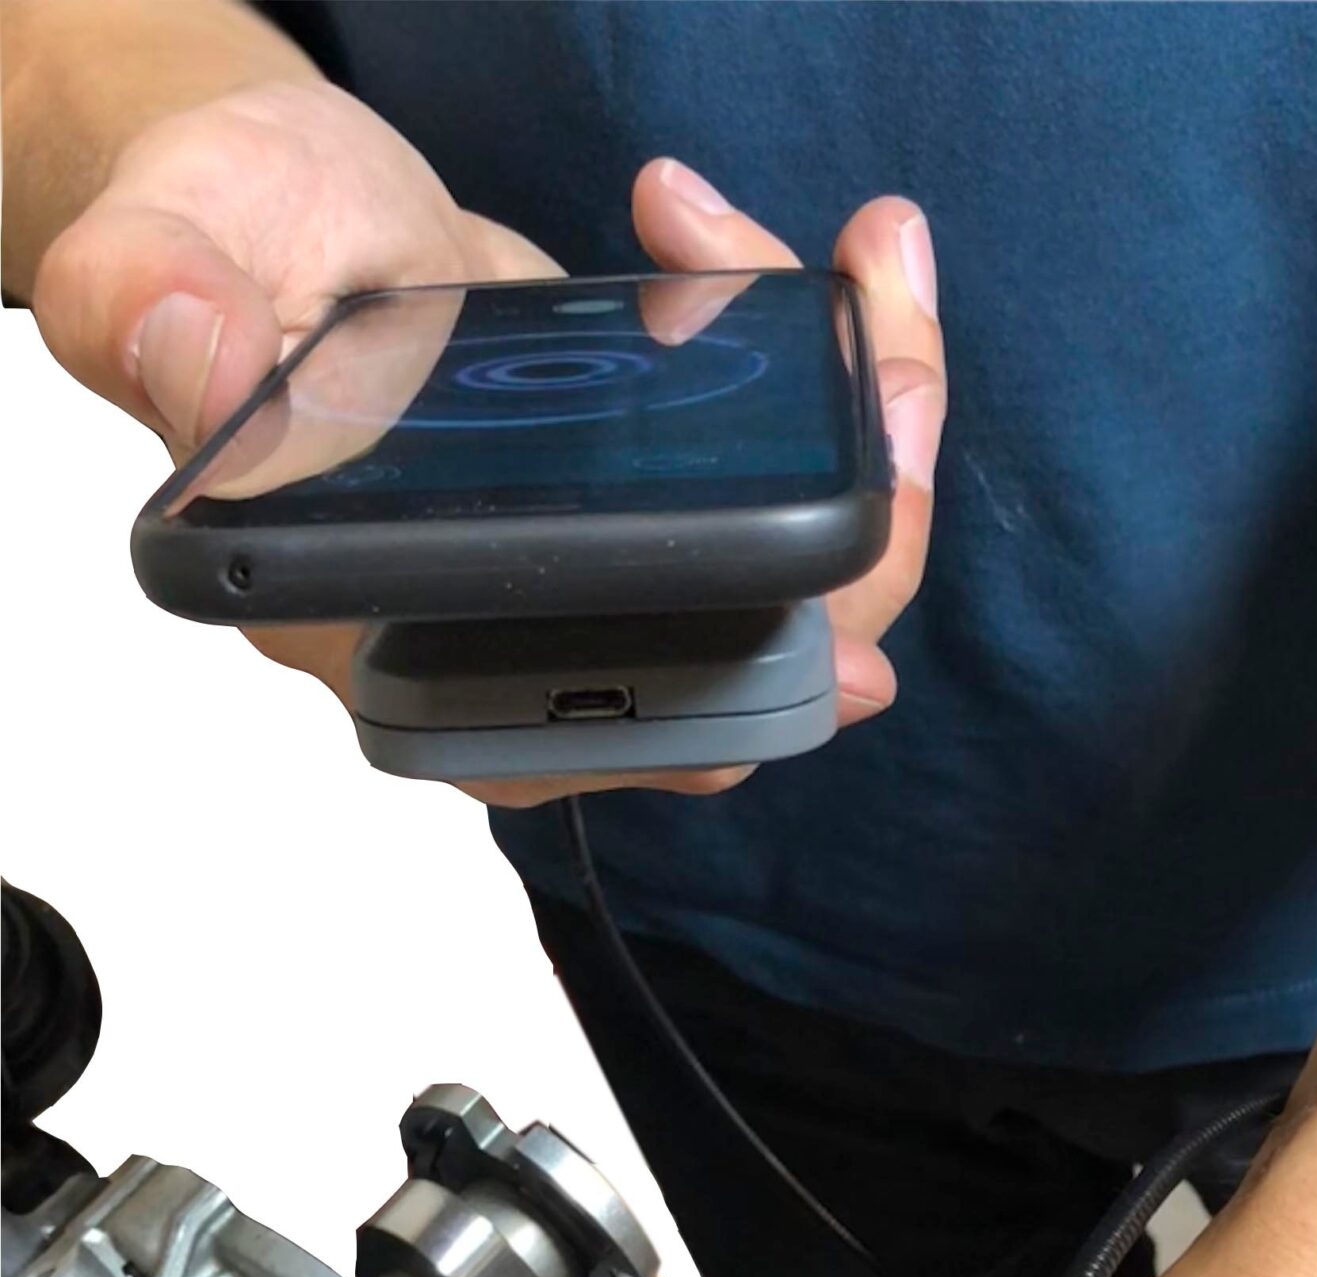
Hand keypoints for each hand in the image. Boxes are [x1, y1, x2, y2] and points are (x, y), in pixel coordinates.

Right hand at [34, 103, 943, 804]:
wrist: (281, 209)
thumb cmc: (223, 247)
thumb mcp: (155, 249)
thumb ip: (145, 308)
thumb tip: (188, 352)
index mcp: (386, 641)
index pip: (575, 737)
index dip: (718, 709)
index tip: (840, 645)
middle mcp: (504, 648)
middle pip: (733, 676)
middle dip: (854, 528)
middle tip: (881, 356)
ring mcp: (592, 590)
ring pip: (792, 587)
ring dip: (866, 432)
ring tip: (868, 266)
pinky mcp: (652, 517)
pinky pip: (790, 498)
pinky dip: (835, 390)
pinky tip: (822, 272)